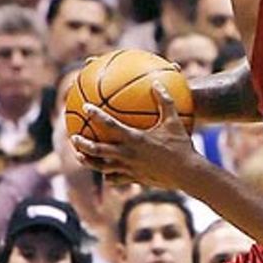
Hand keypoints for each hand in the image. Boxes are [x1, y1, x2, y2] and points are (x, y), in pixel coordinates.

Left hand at [70, 84, 198, 189]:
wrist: (189, 174)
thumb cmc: (182, 146)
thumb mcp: (174, 122)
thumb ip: (165, 101)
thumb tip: (157, 83)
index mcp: (135, 139)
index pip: (109, 125)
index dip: (96, 115)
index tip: (86, 106)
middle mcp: (128, 155)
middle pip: (98, 149)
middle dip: (82, 143)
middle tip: (73, 136)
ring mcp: (130, 169)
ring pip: (103, 167)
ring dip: (89, 161)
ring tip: (80, 156)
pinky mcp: (135, 179)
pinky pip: (117, 179)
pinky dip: (109, 176)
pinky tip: (105, 174)